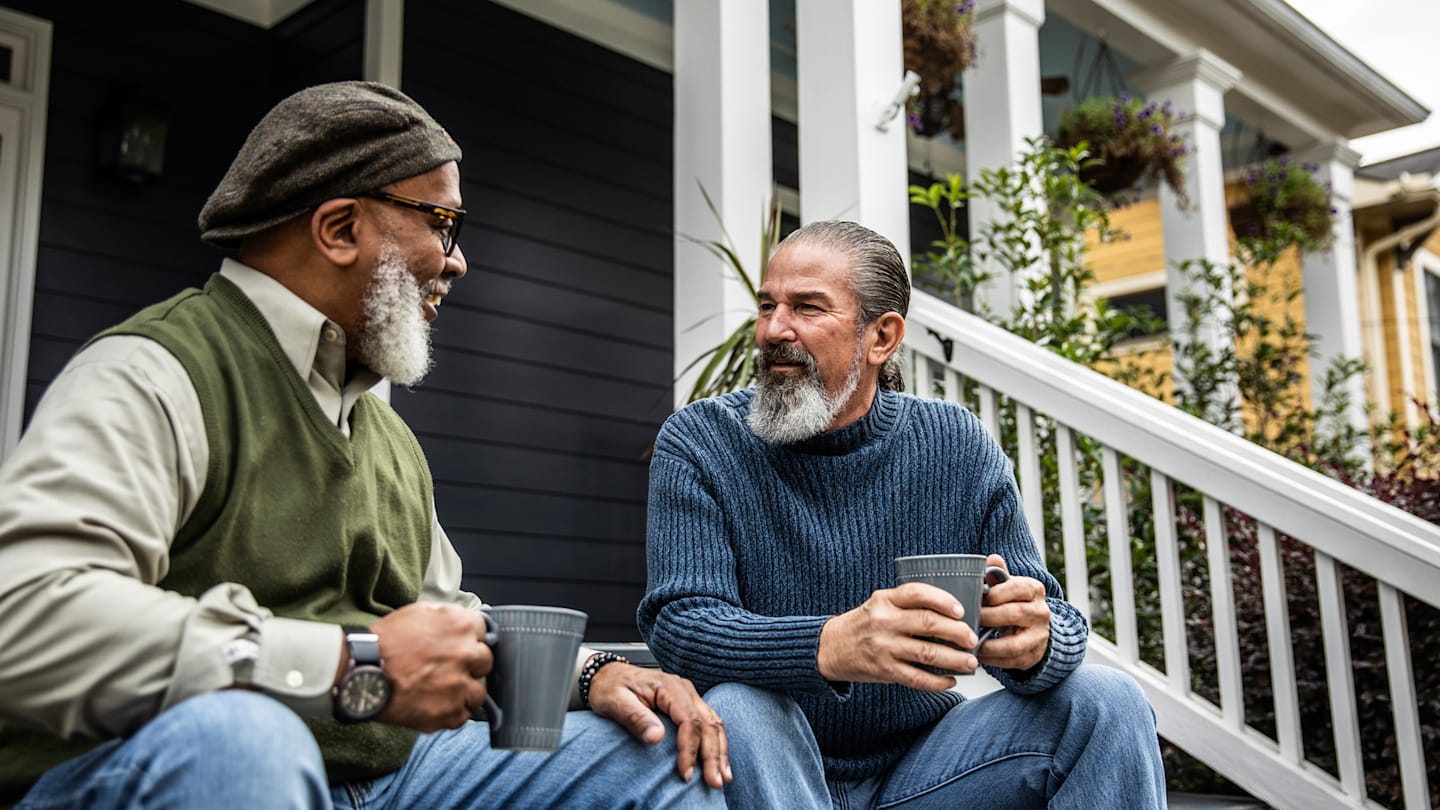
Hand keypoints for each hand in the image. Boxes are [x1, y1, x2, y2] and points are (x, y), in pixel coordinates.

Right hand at [369, 602, 490, 731]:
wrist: (361, 671)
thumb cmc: (385, 641)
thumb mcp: (420, 613)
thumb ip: (449, 618)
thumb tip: (465, 626)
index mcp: (461, 625)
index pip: (485, 633)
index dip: (471, 641)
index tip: (461, 648)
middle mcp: (466, 654)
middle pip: (486, 663)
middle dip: (470, 666)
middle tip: (448, 670)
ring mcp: (460, 685)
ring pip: (478, 693)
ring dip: (464, 693)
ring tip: (440, 692)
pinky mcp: (450, 712)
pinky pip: (463, 716)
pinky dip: (450, 713)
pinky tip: (432, 704)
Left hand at [584, 662, 730, 788]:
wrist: (608, 676)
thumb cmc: (611, 688)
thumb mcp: (615, 702)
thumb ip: (636, 718)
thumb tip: (656, 737)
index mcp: (668, 686)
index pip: (688, 720)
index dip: (689, 748)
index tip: (685, 772)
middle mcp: (684, 690)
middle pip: (707, 724)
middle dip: (712, 755)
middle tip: (714, 782)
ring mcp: (689, 696)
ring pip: (714, 724)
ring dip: (720, 752)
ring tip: (723, 777)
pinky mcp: (690, 705)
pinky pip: (709, 724)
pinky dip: (716, 744)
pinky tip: (719, 762)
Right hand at [817, 583, 978, 689]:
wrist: (830, 647)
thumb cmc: (864, 624)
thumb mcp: (880, 604)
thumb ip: (907, 604)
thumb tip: (952, 612)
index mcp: (884, 600)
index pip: (917, 593)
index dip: (943, 600)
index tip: (961, 610)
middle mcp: (884, 622)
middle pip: (928, 623)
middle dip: (957, 632)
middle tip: (973, 639)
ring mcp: (883, 647)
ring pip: (927, 653)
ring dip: (954, 659)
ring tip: (970, 662)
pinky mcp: (884, 670)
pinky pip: (917, 678)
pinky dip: (937, 682)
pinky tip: (950, 680)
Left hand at [975, 554, 1051, 671]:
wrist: (1034, 629)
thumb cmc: (1014, 603)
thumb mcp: (1008, 587)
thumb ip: (998, 575)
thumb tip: (992, 559)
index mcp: (1034, 590)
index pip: (1016, 588)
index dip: (993, 594)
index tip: (975, 598)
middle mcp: (1041, 612)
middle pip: (1013, 614)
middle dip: (987, 617)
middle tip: (968, 618)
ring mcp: (1039, 636)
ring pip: (1014, 644)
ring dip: (988, 644)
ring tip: (970, 640)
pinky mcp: (1032, 656)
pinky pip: (1011, 661)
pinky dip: (991, 659)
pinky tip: (977, 654)